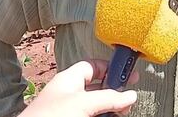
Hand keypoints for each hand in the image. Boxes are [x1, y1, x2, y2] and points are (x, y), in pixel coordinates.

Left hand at [19, 59, 138, 116]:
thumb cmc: (48, 116)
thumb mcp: (84, 102)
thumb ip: (109, 97)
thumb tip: (129, 95)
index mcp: (69, 79)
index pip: (93, 66)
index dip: (110, 68)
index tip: (127, 73)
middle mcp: (69, 92)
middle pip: (98, 87)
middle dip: (114, 92)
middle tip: (128, 99)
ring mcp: (69, 108)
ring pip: (96, 105)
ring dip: (110, 108)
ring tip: (121, 112)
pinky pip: (90, 115)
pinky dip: (102, 116)